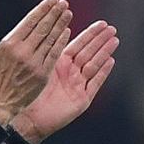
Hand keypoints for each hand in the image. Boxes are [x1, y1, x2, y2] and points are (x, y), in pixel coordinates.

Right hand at [0, 0, 71, 125]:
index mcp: (9, 44)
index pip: (30, 21)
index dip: (43, 9)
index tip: (52, 0)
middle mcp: (23, 52)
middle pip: (43, 28)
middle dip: (54, 13)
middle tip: (63, 3)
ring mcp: (34, 63)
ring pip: (50, 39)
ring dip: (60, 24)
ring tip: (67, 13)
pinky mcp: (43, 74)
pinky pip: (54, 54)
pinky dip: (60, 42)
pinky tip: (66, 32)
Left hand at [11, 20, 117, 143]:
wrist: (29, 119)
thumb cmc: (28, 94)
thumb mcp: (39, 68)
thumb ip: (49, 51)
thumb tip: (55, 28)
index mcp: (59, 64)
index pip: (78, 44)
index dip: (90, 34)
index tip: (101, 23)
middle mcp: (70, 73)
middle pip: (89, 53)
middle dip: (100, 41)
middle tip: (112, 28)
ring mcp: (78, 86)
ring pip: (94, 65)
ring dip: (105, 53)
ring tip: (114, 40)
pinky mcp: (82, 100)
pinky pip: (95, 84)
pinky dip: (103, 73)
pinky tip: (110, 61)